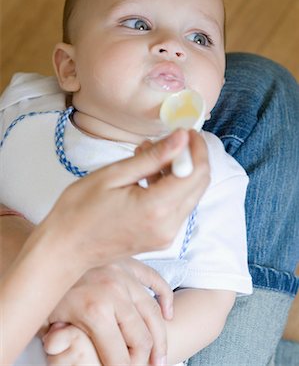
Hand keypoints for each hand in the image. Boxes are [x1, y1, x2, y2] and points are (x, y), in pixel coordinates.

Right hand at [44, 129, 209, 271]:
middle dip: (191, 157)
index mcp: (156, 208)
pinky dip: (169, 186)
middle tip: (172, 138)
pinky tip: (147, 173)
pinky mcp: (160, 238)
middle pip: (198, 184)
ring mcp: (165, 235)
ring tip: (148, 153)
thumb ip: (153, 157)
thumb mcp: (114, 174)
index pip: (196, 173)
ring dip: (177, 170)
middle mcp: (167, 225)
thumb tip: (181, 138)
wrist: (66, 249)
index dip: (196, 148)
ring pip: (188, 194)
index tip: (185, 131)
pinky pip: (176, 207)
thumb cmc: (80, 210)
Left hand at [47, 258, 172, 364]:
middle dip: (144, 360)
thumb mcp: (45, 319)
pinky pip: (155, 279)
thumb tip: (63, 351)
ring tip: (160, 359)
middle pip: (141, 337)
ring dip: (160, 338)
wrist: (50, 251)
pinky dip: (165, 297)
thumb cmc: (47, 288)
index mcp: (95, 309)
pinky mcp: (128, 262)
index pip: (119, 355)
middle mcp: (115, 291)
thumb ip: (58, 341)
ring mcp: (124, 274)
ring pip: (153, 312)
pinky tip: (168, 314)